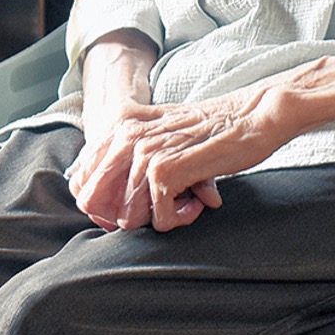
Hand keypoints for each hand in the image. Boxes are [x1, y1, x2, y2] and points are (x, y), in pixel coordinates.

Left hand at [69, 87, 289, 232]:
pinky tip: (199, 198)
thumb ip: (131, 159)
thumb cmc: (210, 130)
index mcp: (119, 125)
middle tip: (161, 208)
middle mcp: (125, 135)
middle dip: (126, 216)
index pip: (83, 180)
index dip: (104, 206)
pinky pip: (159, 219)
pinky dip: (179, 218)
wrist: (250, 115)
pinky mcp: (165, 169)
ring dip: (159, 217)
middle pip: (95, 202)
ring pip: (128, 217)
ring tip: (186, 199)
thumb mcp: (161, 135)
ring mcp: (143, 151)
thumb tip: (107, 208)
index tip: (137, 207)